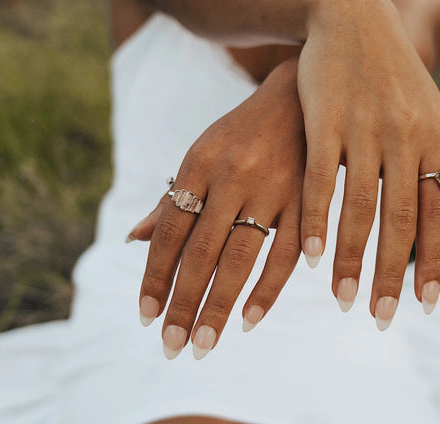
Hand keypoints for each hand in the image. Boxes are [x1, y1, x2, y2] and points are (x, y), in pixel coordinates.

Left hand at [130, 58, 305, 358]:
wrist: (300, 93)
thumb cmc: (242, 132)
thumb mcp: (201, 153)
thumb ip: (171, 198)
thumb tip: (133, 239)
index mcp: (200, 163)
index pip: (169, 231)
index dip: (155, 275)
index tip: (146, 315)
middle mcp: (232, 176)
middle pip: (200, 252)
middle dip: (183, 303)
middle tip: (170, 346)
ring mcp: (273, 188)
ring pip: (240, 258)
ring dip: (220, 306)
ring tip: (202, 344)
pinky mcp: (306, 199)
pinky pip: (287, 251)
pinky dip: (269, 288)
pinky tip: (250, 319)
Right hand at [297, 0, 439, 324]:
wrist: (356, 20)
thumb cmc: (390, 78)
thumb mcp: (423, 117)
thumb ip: (427, 168)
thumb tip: (437, 227)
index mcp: (435, 141)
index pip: (437, 214)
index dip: (432, 262)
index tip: (424, 305)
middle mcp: (406, 138)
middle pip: (401, 220)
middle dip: (393, 274)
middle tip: (382, 317)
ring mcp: (365, 128)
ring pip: (361, 207)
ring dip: (354, 258)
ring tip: (346, 300)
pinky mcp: (326, 120)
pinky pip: (321, 179)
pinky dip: (317, 219)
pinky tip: (313, 255)